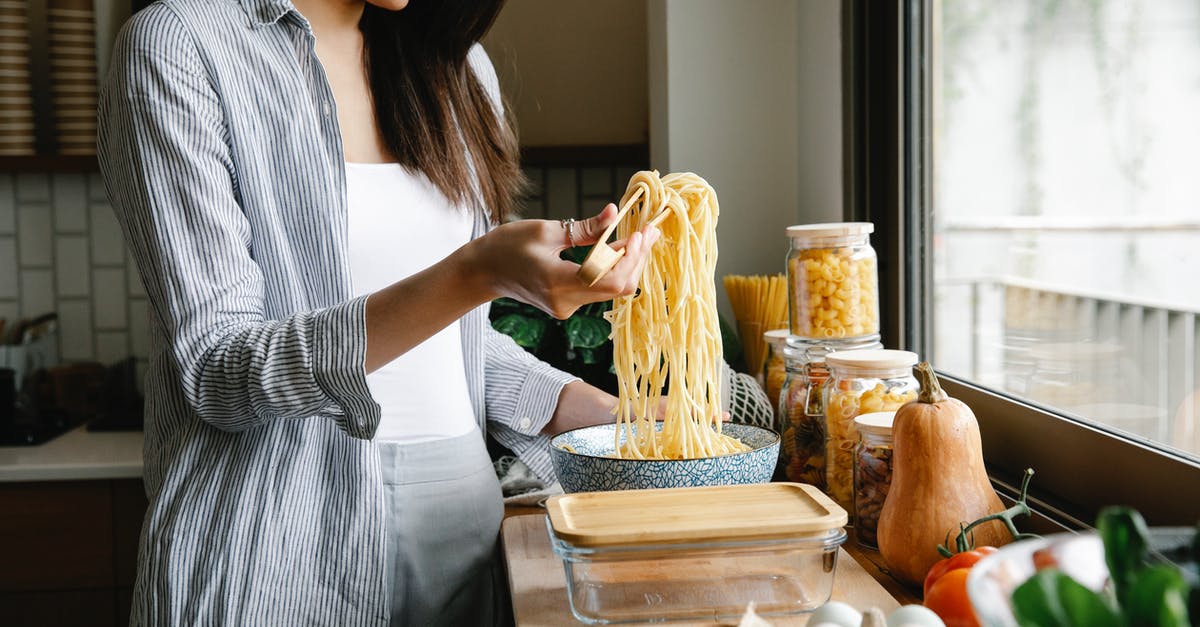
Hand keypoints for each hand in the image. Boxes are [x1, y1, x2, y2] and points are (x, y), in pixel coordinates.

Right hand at [468, 203, 660, 318]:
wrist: (483, 271)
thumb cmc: (507, 246)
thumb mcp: (546, 230)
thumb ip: (585, 228)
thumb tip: (614, 213)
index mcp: (557, 282)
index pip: (610, 278)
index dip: (632, 257)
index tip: (642, 232)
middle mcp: (565, 302)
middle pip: (617, 287)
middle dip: (637, 258)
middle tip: (649, 231)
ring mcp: (567, 308)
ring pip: (612, 290)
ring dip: (628, 264)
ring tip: (641, 237)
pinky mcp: (568, 306)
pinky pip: (600, 289)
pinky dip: (613, 269)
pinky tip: (621, 250)